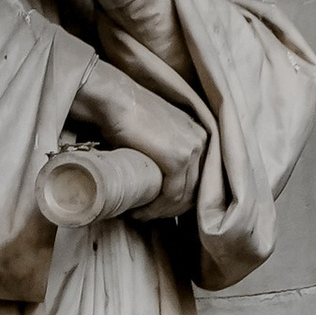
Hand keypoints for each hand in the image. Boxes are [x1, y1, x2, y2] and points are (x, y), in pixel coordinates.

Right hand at [69, 54, 207, 219]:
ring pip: (183, 196)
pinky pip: (172, 195)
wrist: (114, 99)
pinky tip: (139, 212)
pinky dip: (155, 209)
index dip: (177, 200)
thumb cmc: (127, 115)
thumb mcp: (157, 136)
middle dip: (170, 209)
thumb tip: (162, 182)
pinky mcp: (179, 158)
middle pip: (193, 191)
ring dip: (161, 212)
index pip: (198, 180)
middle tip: (146, 215)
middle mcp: (201, 140)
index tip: (155, 209)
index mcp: (199, 134)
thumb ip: (166, 153)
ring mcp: (192, 148)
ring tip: (140, 214)